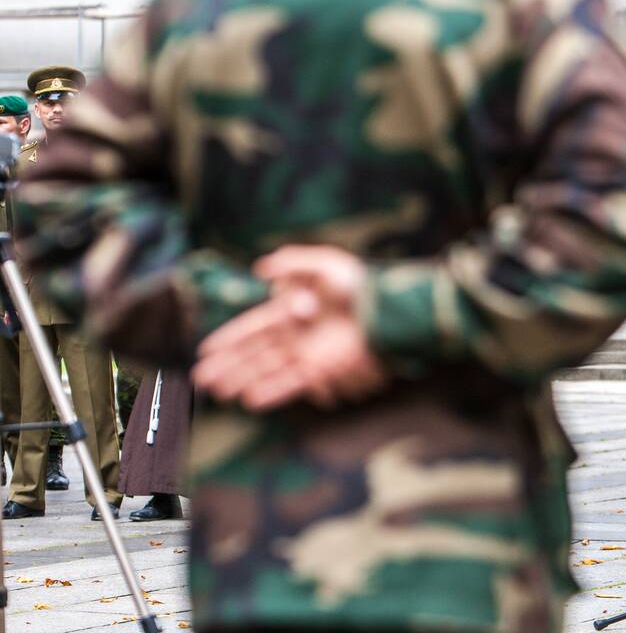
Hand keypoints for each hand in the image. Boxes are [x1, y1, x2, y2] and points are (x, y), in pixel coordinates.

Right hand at [192, 246, 385, 411]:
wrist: (386, 307)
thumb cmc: (358, 283)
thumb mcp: (324, 264)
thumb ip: (292, 264)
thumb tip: (261, 269)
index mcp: (290, 311)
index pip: (252, 329)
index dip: (228, 340)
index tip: (205, 351)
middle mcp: (294, 337)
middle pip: (253, 354)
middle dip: (227, 366)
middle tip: (200, 379)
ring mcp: (306, 355)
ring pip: (267, 371)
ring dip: (242, 380)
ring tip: (218, 392)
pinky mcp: (321, 370)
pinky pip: (291, 383)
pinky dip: (272, 392)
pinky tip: (251, 400)